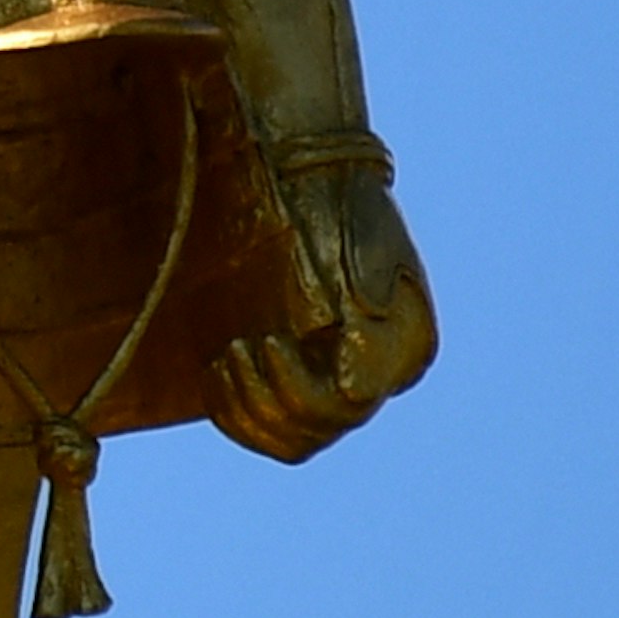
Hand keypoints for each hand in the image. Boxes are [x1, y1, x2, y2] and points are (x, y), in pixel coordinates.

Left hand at [209, 148, 436, 466]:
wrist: (309, 179)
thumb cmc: (335, 199)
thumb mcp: (355, 230)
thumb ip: (364, 286)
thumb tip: (363, 357)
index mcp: (403, 346)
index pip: (354, 403)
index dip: (305, 389)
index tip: (269, 342)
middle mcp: (374, 376)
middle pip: (319, 427)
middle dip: (269, 396)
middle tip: (238, 346)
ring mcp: (332, 381)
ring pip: (291, 439)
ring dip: (249, 408)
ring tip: (225, 358)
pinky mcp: (294, 380)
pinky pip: (264, 428)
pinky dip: (234, 413)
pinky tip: (214, 371)